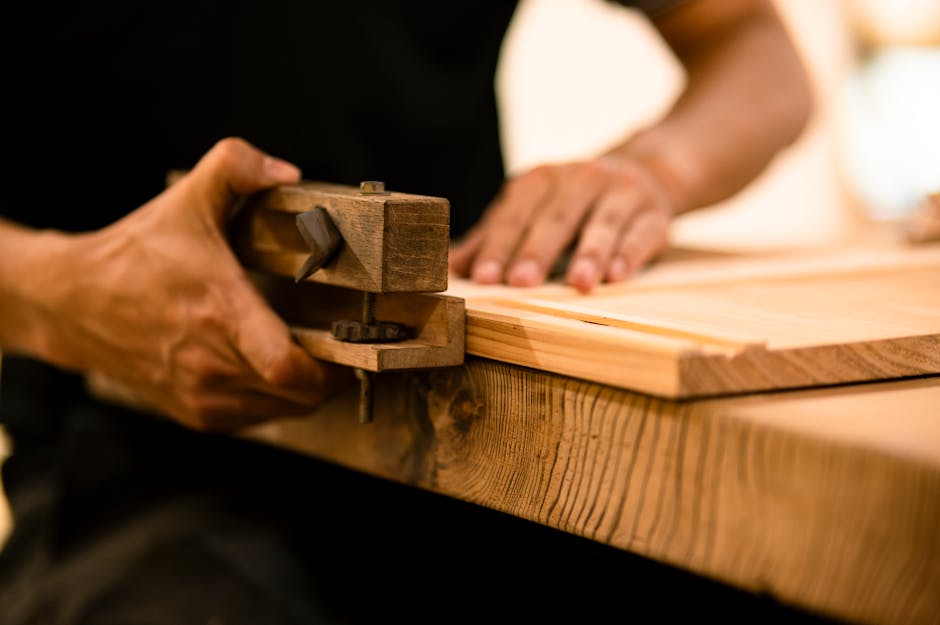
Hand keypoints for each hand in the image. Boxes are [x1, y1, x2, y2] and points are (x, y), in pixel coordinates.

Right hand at [35, 138, 351, 430]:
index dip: (331, 367)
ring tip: (313, 358)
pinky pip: (257, 419)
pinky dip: (276, 401)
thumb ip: (236, 167)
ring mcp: (202, 395)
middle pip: (300, 395)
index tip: (352, 347)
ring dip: (305, 390)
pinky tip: (275, 372)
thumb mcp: (186, 199)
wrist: (72, 302)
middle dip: (330, 375)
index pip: (287, 366)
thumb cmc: (134, 254)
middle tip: (342, 348)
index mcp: (221, 314)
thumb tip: (287, 171)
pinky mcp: (195, 413)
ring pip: (283, 411)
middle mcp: (213, 364)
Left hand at [449, 156, 673, 292]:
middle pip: (555, 218)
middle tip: (520, 283)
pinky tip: (617, 276)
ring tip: (578, 284)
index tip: (484, 277)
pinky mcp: (654, 212)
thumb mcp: (530, 212)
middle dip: (537, 251)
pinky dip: (629, 254)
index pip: (514, 214)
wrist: (642, 174)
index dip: (498, 245)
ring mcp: (620, 192)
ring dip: (590, 253)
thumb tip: (449, 270)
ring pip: (603, 223)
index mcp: (541, 180)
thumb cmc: (570, 204)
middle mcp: (580, 178)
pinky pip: (642, 232)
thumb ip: (491, 239)